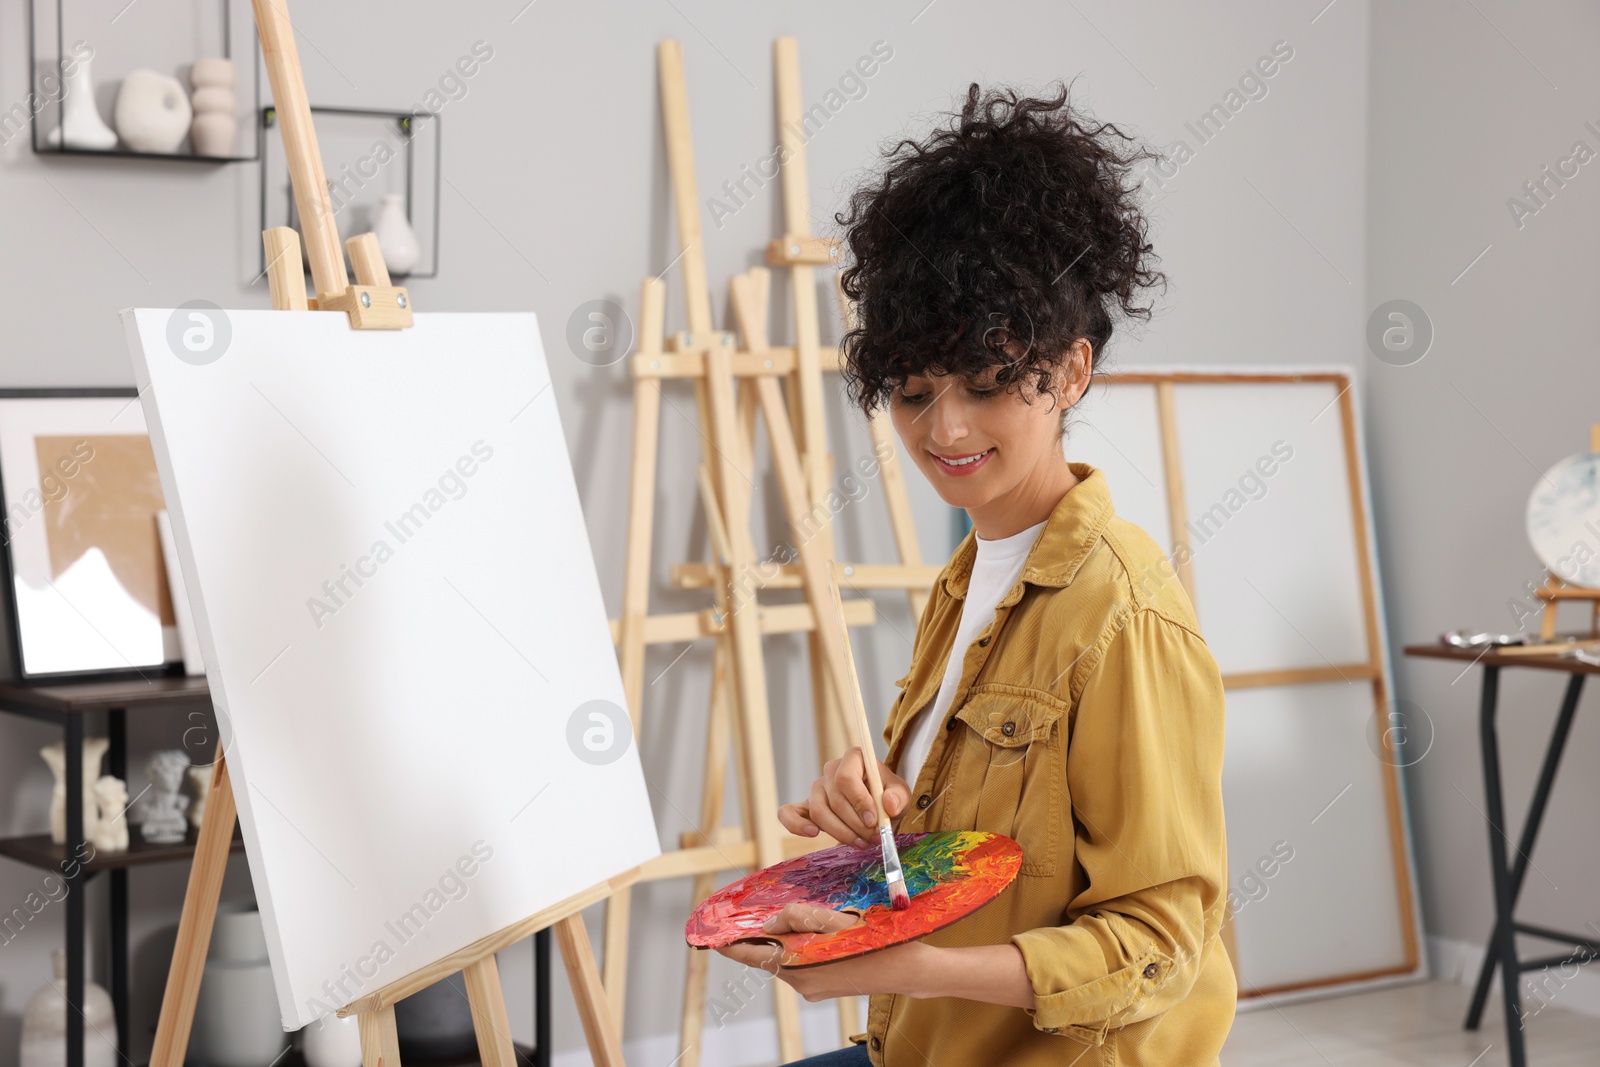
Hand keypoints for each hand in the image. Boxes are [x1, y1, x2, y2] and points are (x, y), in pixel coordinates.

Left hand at [714, 902, 928, 1000]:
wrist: (908, 970)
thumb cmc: (874, 940)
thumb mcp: (834, 920)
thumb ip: (797, 917)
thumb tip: (771, 924)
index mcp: (798, 966)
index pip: (753, 954)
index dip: (731, 944)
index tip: (712, 939)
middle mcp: (800, 982)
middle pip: (770, 954)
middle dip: (765, 934)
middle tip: (763, 914)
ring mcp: (813, 987)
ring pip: (787, 958)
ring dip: (786, 939)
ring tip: (800, 919)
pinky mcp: (824, 987)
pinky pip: (802, 964)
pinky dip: (801, 948)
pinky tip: (818, 933)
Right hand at [777, 746, 911, 847]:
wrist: (879, 807)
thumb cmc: (888, 797)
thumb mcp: (901, 795)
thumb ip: (898, 797)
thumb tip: (888, 805)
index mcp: (853, 758)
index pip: (846, 778)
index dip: (859, 801)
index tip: (874, 821)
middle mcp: (831, 770)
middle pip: (835, 799)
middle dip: (856, 824)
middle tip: (874, 838)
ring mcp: (817, 788)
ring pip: (819, 812)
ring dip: (841, 832)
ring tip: (862, 843)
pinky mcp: (806, 807)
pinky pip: (789, 813)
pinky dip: (795, 824)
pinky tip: (812, 833)